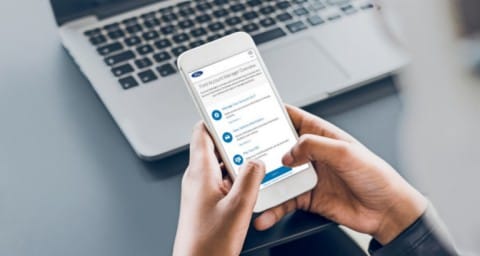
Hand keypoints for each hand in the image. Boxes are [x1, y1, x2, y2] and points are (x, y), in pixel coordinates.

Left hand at [173, 122, 265, 255]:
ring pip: (219, 165)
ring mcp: (200, 191)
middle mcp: (197, 179)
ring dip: (236, 160)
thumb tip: (256, 160)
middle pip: (213, 147)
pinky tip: (250, 184)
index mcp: (200, 173)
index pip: (201, 132)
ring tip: (256, 157)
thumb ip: (250, 178)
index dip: (215, 118)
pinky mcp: (205, 203)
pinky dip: (235, 178)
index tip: (228, 108)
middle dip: (233, 139)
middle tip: (252, 132)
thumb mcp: (238, 207)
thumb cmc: (208, 245)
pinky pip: (221, 181)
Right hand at [254, 105, 426, 243]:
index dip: (271, 113)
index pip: (291, 117)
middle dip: (259, 150)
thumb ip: (313, 146)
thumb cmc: (376, 175)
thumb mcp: (345, 152)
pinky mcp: (307, 197)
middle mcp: (311, 154)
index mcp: (321, 134)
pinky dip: (273, 208)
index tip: (250, 112)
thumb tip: (287, 153)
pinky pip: (283, 202)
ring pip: (276, 176)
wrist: (387, 211)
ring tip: (250, 188)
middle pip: (276, 147)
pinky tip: (266, 212)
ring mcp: (307, 176)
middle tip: (240, 154)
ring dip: (263, 183)